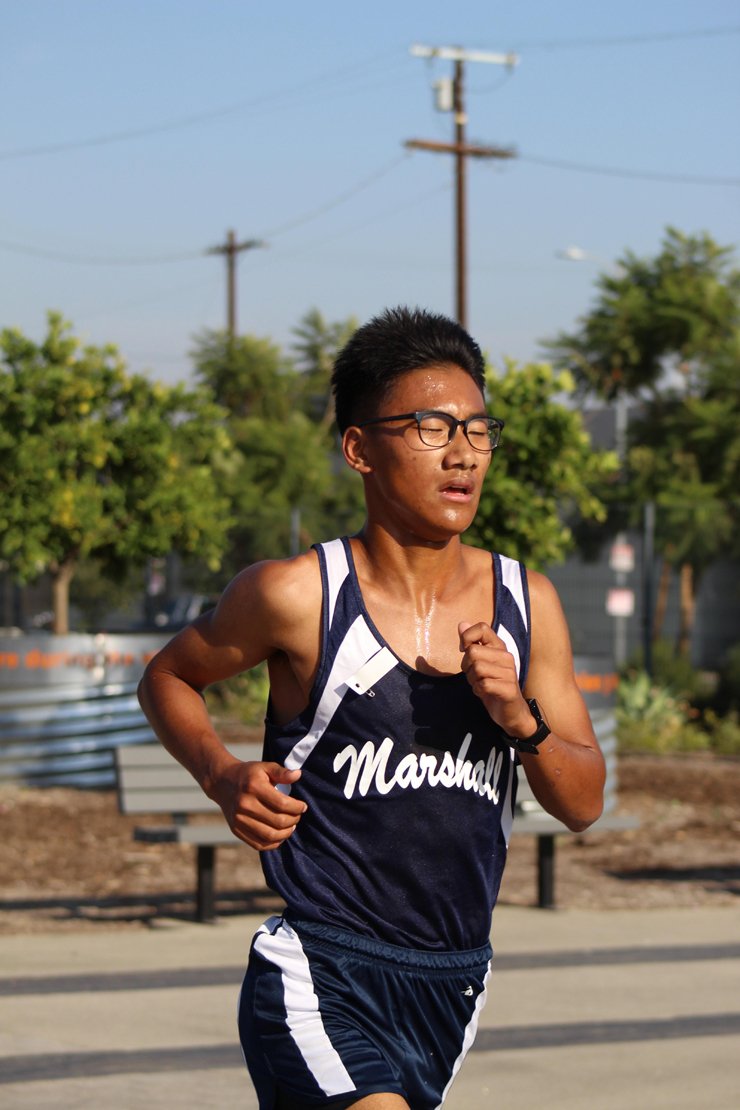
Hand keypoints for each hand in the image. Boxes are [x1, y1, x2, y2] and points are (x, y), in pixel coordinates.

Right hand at [210, 760, 306, 850]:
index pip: (282, 803)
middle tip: (298, 815)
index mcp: (253, 787)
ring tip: (291, 826)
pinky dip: (273, 843)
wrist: (222, 782)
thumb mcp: (264, 767)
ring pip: (270, 835)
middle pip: (278, 821)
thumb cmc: (248, 774)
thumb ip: (282, 772)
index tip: (303, 806)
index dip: (297, 807)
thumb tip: (298, 775)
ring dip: (286, 833)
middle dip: (294, 820)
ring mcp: (239, 819)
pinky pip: (259, 844)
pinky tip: (280, 835)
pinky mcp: (236, 830)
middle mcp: (244, 804)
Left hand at [458, 621, 533, 737]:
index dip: (467, 637)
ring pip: (477, 668)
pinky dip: (478, 690)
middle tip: (474, 676)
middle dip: (466, 666)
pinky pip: (482, 684)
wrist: (511, 712)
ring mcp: (509, 672)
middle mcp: (506, 656)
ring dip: (472, 680)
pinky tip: (484, 693)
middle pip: (473, 652)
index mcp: (499, 647)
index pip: (482, 627)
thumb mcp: (480, 662)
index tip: (465, 650)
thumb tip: (461, 623)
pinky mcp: (508, 688)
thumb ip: (471, 643)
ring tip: (480, 684)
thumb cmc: (493, 685)